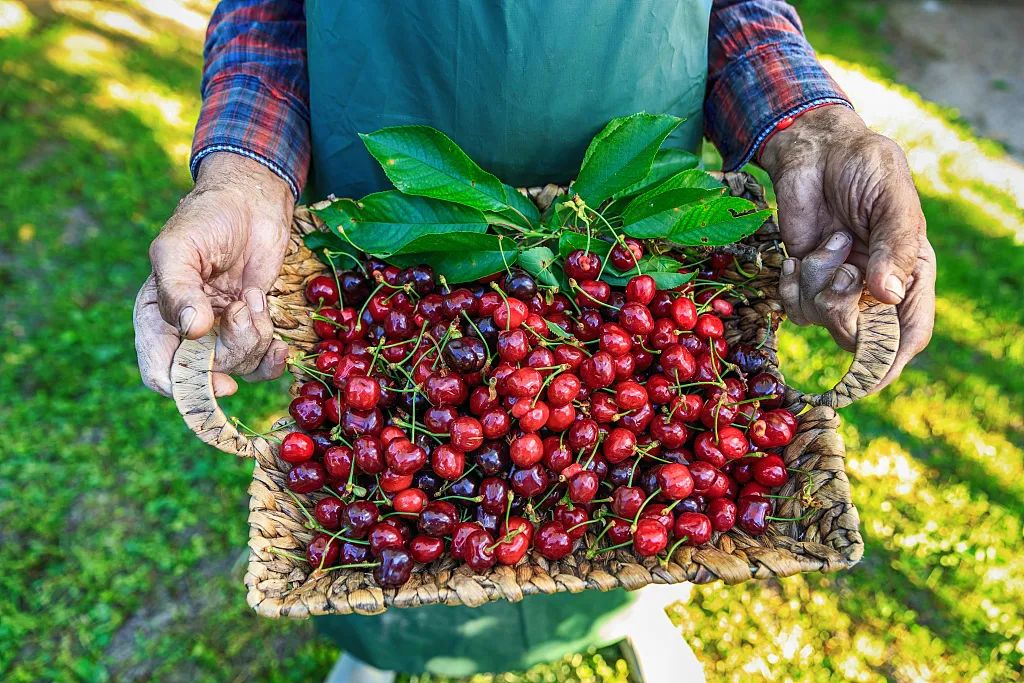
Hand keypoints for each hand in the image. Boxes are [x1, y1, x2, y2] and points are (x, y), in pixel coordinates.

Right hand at [134, 152, 293, 396]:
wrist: (250, 203)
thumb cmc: (206, 220)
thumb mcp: (179, 248)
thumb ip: (178, 290)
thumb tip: (191, 330)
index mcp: (157, 317)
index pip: (160, 372)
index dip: (186, 388)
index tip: (221, 382)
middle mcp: (187, 333)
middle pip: (207, 374)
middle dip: (232, 348)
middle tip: (241, 310)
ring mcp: (222, 333)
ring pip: (239, 367)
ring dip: (255, 337)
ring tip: (253, 297)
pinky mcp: (251, 328)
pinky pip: (262, 363)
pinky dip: (274, 357)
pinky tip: (282, 344)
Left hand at [759, 105, 935, 389]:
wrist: (816, 150)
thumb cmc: (865, 166)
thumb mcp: (892, 199)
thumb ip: (896, 245)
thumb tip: (887, 293)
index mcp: (910, 273)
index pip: (907, 334)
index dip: (891, 362)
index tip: (868, 382)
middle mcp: (875, 287)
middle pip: (861, 337)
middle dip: (846, 311)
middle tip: (844, 269)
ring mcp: (838, 285)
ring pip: (824, 322)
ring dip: (820, 283)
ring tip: (829, 240)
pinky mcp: (805, 278)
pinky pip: (795, 306)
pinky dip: (793, 283)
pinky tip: (798, 254)